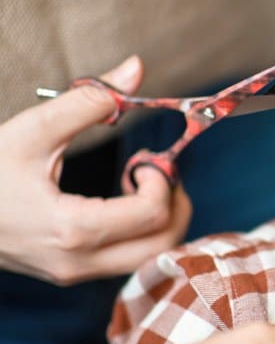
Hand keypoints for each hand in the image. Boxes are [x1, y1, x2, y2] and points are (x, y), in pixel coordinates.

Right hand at [0, 56, 191, 284]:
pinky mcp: (70, 274)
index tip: (146, 159)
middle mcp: (78, 263)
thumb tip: (135, 69)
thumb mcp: (30, 131)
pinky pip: (126, 260)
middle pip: (163, 247)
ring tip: (144, 185)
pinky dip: (142, 233)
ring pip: (148, 258)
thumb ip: (87, 101)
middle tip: (160, 173)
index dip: (162, 181)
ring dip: (162, 220)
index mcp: (72, 231)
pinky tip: (125, 202)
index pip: (151, 214)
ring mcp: (74, 274)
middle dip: (176, 206)